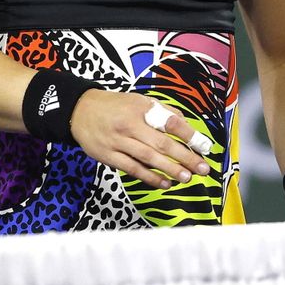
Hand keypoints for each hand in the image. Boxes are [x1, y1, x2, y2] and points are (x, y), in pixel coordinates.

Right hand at [69, 90, 213, 189]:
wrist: (79, 110)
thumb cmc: (116, 106)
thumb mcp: (140, 101)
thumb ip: (163, 111)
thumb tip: (186, 125)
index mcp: (141, 108)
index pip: (170, 121)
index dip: (189, 135)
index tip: (205, 146)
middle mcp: (130, 124)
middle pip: (162, 144)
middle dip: (185, 157)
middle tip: (202, 168)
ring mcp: (118, 142)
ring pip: (148, 158)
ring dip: (170, 170)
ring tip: (187, 178)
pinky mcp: (108, 156)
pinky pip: (133, 169)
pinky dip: (150, 178)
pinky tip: (164, 183)